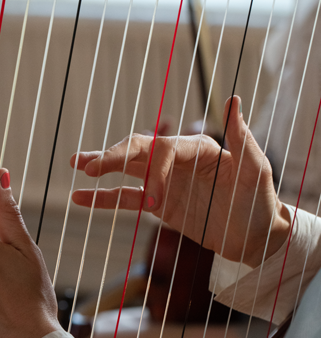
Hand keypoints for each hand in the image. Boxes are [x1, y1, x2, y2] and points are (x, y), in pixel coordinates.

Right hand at [71, 97, 290, 267]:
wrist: (257, 238)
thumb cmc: (260, 203)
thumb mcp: (257, 172)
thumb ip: (242, 138)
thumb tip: (233, 99)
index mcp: (200, 148)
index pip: (165, 150)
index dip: (155, 172)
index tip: (154, 201)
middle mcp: (179, 160)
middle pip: (139, 151)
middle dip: (113, 157)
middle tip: (88, 166)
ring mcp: (166, 182)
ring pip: (127, 170)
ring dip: (102, 167)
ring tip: (76, 165)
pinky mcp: (160, 205)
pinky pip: (127, 200)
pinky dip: (104, 200)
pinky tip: (80, 199)